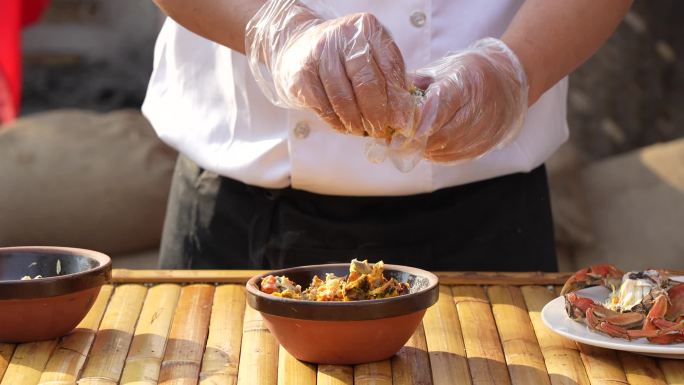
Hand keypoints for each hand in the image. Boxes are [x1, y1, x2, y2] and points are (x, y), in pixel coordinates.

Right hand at [246, 0, 413, 137]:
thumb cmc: (343, 58)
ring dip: (356, 122)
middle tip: (381, 131)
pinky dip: (337, 122)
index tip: (401, 121)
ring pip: (344, 98)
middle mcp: (343, 36)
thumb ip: (390, 79)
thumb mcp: (370, 56)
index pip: (390, 67)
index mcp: (368, 28)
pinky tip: (344, 127)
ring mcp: (319, 53)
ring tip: (362, 131)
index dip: (397, 99)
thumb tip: (405, 116)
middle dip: (377, 113)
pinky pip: (324, 107)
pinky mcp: (301, 74)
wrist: (298, 49)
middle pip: (367, 82)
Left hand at [410, 38, 527, 162]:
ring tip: (410, 145)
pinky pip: (457, 156)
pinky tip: (428, 149)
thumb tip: (391, 96)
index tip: (399, 130)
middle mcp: (479, 107)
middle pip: (443, 133)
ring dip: (426, 150)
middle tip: (398, 141)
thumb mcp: (445, 68)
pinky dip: (438, 155)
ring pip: (449, 148)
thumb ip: (418, 82)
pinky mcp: (487, 144)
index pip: (440, 107)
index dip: (418, 122)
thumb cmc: (470, 73)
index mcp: (466, 83)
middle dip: (418, 140)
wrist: (509, 83)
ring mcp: (486, 129)